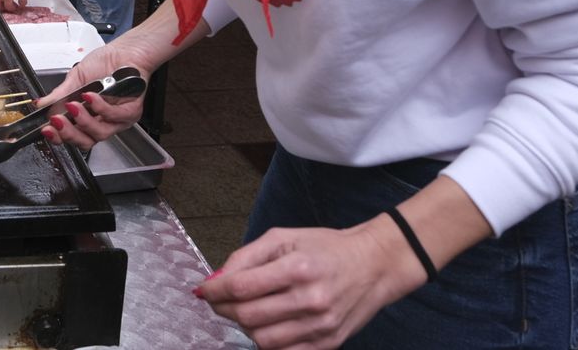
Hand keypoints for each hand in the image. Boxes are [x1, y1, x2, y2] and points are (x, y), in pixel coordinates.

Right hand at [35, 40, 154, 148]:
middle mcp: (102, 122)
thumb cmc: (104, 64)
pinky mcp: (131, 111)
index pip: (72, 136)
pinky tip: (90, 97)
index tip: (47, 130)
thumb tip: (41, 104)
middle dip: (68, 133)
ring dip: (83, 120)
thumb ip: (60, 94)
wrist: (125, 51)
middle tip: (56, 121)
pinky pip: (114, 116)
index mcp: (87, 117)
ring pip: (100, 132)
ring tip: (73, 105)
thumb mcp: (76, 78)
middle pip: (85, 141)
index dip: (59, 137)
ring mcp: (117, 120)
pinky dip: (100, 108)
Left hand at [197, 216, 428, 349]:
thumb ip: (246, 257)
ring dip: (244, 327)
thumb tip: (216, 279)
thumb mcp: (284, 237)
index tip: (204, 290)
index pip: (241, 287)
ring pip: (262, 340)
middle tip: (219, 300)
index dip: (214, 290)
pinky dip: (267, 341)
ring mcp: (320, 326)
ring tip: (245, 311)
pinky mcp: (328, 344)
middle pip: (248, 316)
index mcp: (297, 268)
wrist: (374, 265)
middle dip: (224, 308)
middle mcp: (310, 299)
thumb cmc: (326, 248)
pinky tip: (267, 324)